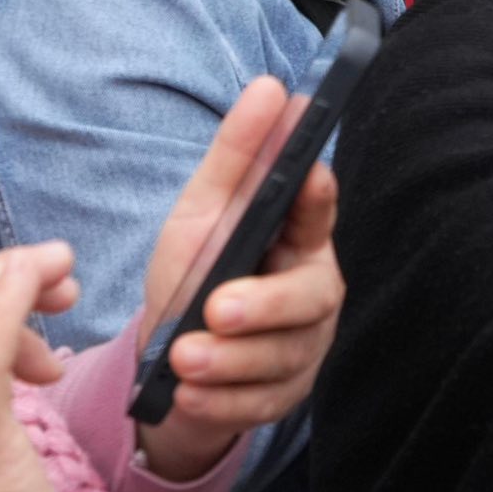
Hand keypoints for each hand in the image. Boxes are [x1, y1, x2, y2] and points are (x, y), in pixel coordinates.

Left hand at [134, 78, 343, 481]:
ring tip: (184, 360)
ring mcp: (305, 348)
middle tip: (217, 309)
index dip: (317, 197)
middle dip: (264, 306)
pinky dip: (223, 402)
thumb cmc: (197, 273)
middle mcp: (315, 292)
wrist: (174, 357)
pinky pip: (262, 404)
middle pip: (309, 298)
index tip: (308, 176)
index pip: (318, 213)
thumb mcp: (203, 212)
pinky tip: (190, 395)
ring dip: (230, 361)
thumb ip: (237, 156)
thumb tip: (272, 87)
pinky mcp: (285, 396)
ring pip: (283, 357)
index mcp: (300, 239)